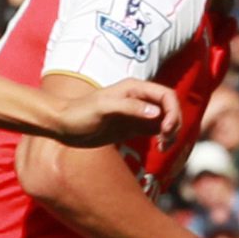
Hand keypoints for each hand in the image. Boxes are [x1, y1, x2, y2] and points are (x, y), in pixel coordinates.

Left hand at [48, 78, 175, 147]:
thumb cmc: (80, 113)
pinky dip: (164, 138)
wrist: (63, 125)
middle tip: (166, 141)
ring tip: (163, 147)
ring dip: (171, 133)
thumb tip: (157, 114)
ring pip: (166, 119)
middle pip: (170, 107)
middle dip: (174, 123)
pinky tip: (159, 148)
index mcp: (134, 89)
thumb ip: (130, 108)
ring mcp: (137, 113)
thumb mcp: (104, 109)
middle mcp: (139, 99)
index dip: (173, 112)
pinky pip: (157, 130)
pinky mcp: (133, 127)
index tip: (166, 130)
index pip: (167, 96)